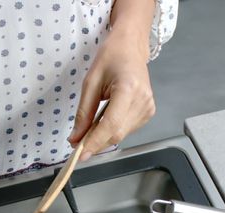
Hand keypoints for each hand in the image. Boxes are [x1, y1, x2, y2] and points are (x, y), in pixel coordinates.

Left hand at [68, 26, 154, 160]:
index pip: (111, 124)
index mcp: (128, 88)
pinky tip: (105, 120)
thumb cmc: (111, 57)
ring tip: (90, 128)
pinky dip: (112, 130)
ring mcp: (148, 107)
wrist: (130, 47)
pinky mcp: (149, 112)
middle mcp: (142, 100)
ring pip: (121, 135)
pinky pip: (127, 129)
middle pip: (116, 134)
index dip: (95, 142)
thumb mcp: (90, 82)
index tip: (80, 154)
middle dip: (95, 143)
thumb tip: (76, 138)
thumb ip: (83, 113)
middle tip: (77, 144)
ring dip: (103, 137)